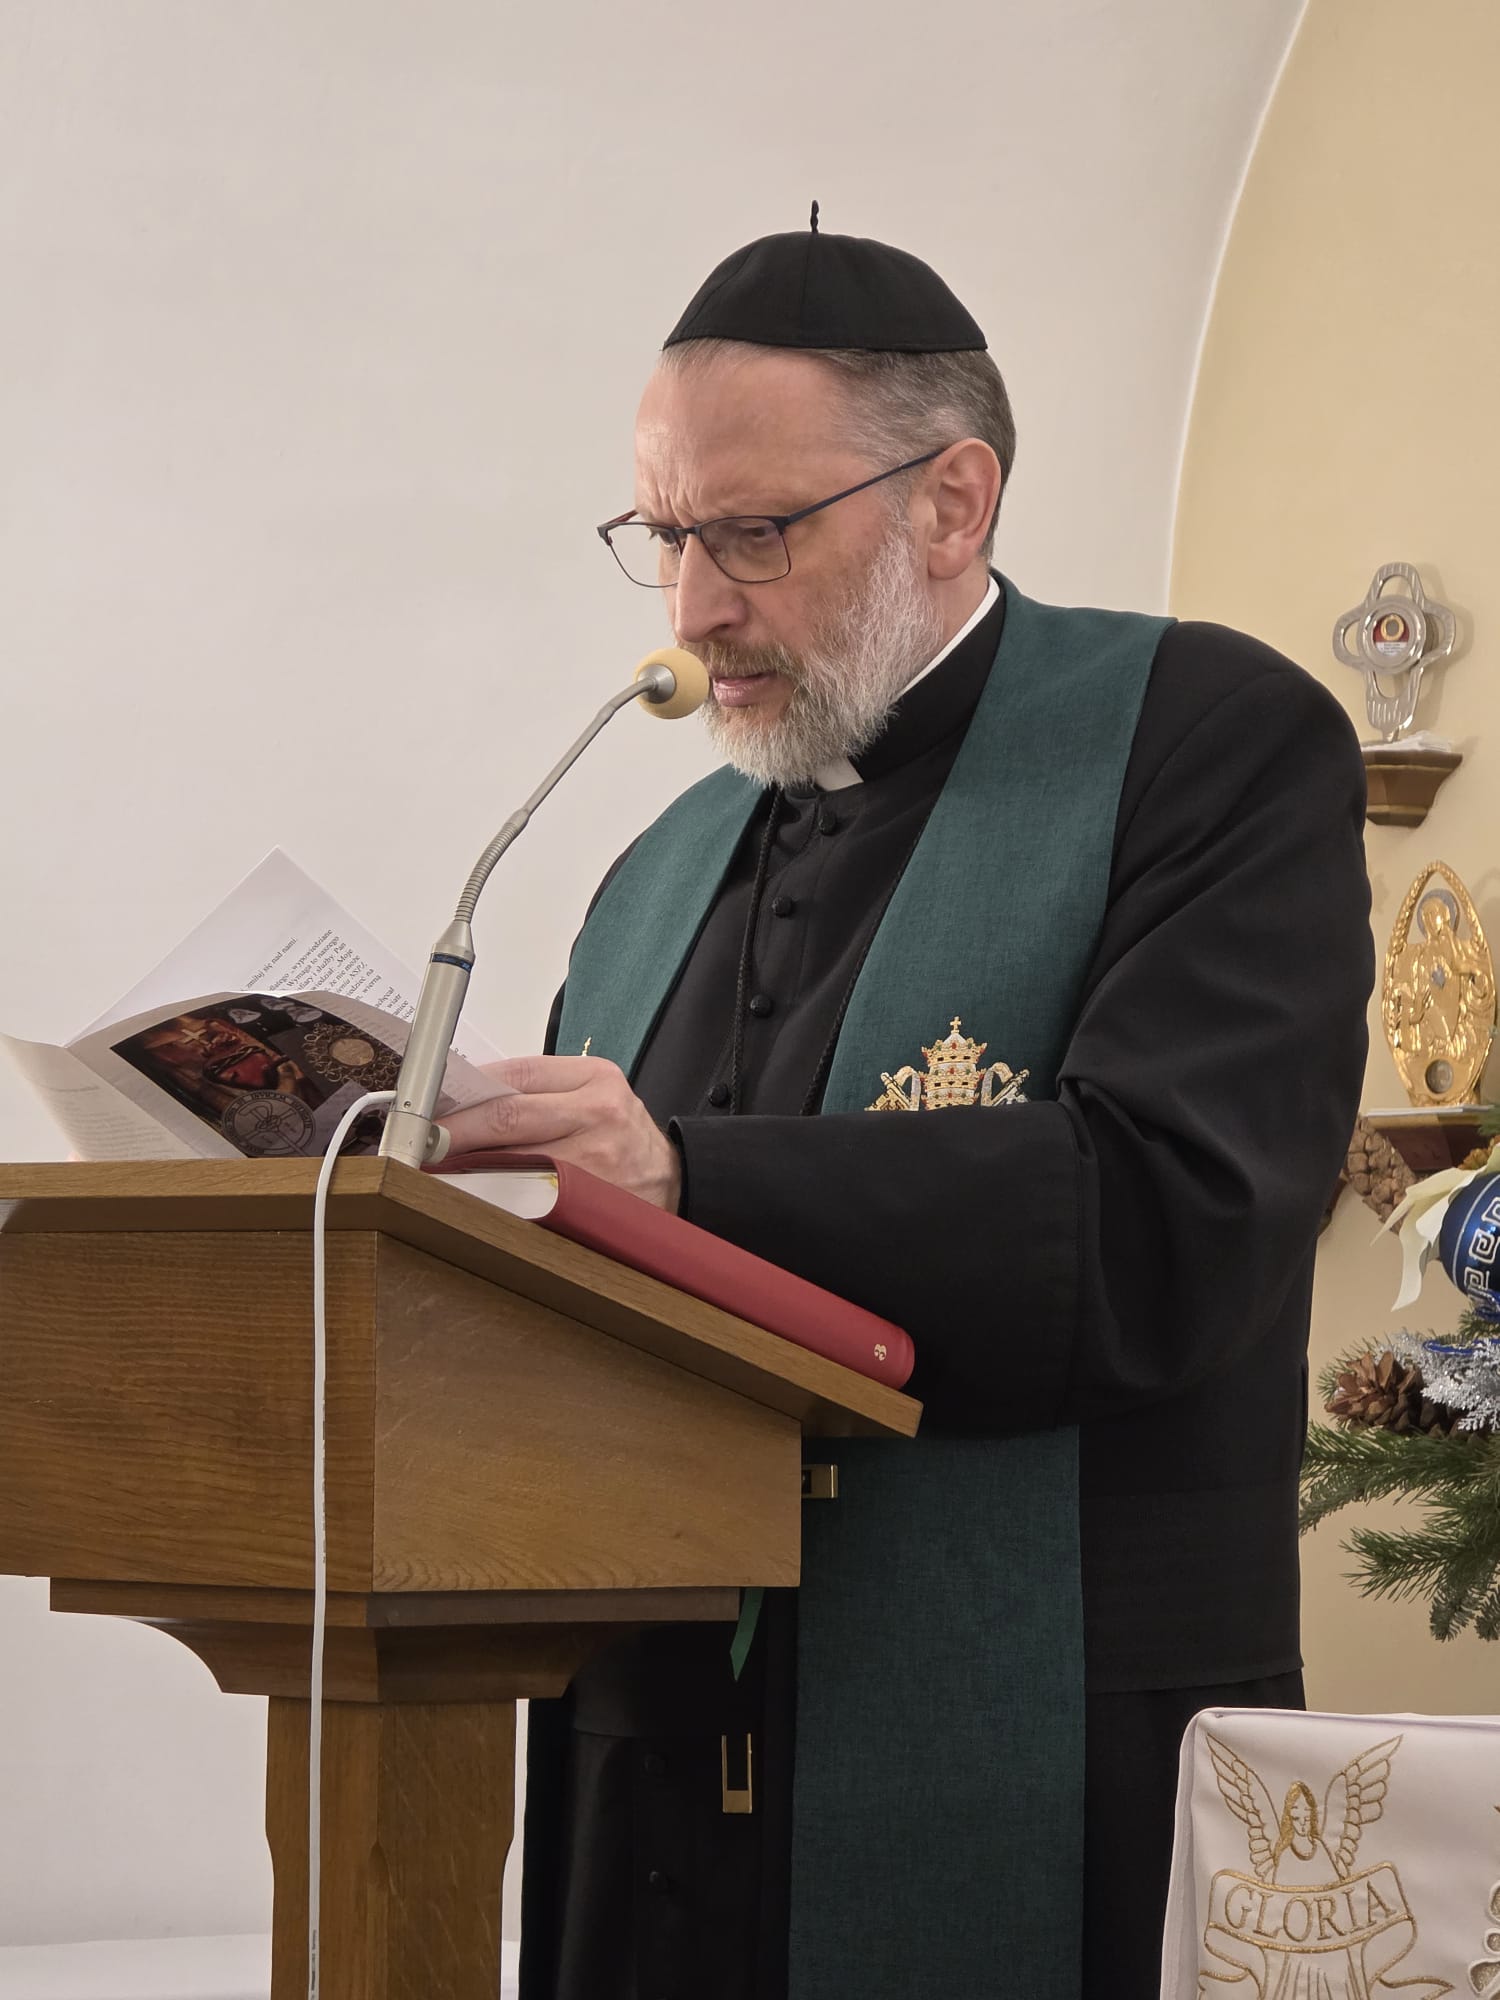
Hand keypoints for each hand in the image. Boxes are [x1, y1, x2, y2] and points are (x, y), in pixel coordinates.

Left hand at [437, 1054, 681, 1211]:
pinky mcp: (591, 1200)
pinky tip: (466, 1198)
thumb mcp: (591, 1095)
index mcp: (594, 1078)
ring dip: (463, 1168)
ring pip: (511, 1160)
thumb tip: (460, 1100)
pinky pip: (528, 1196)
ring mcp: (596, 1160)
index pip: (515, 1076)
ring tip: (429, 1171)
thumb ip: (536, 1093)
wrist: (674, 1181)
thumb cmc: (620, 1136)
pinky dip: (491, 1197)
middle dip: (452, 1131)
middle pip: (506, 1117)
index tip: (427, 1105)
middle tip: (415, 1141)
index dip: (464, 1092)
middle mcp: (598, 1113)